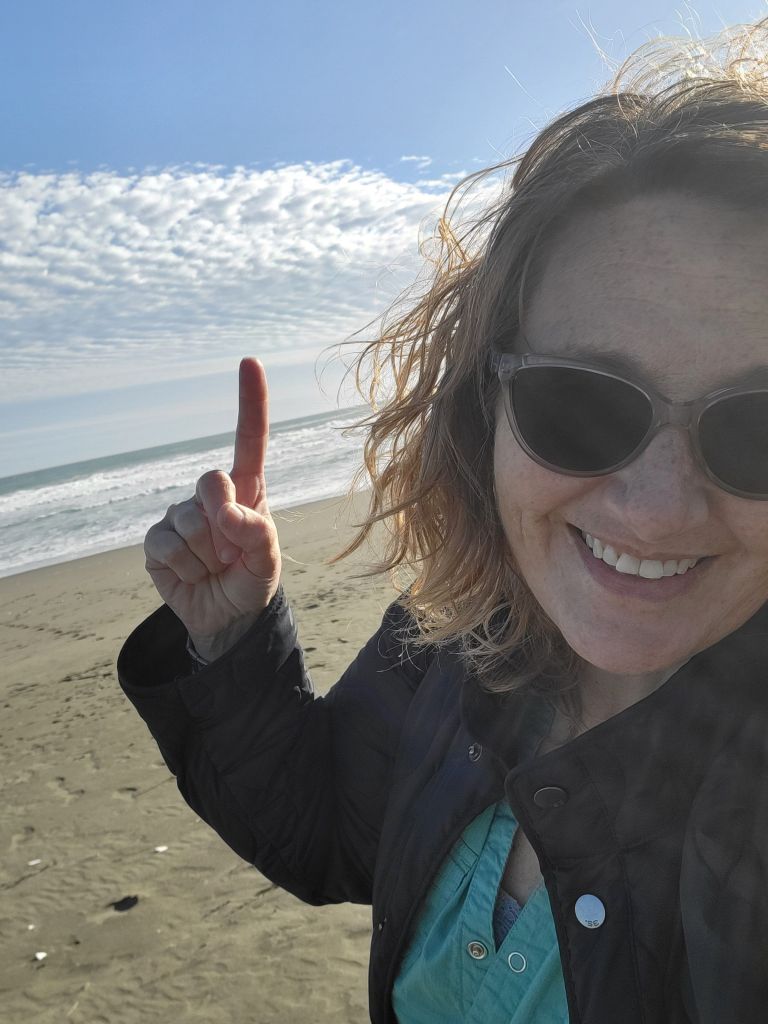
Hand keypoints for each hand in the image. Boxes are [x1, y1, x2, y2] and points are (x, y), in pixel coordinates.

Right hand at [144, 357, 281, 660]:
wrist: (226, 618)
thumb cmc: (252, 581)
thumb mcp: (268, 560)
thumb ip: (256, 532)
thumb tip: (223, 512)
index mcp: (247, 490)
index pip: (249, 440)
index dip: (250, 401)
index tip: (250, 362)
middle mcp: (212, 495)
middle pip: (211, 482)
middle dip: (224, 523)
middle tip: (232, 553)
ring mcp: (180, 514)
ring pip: (189, 522)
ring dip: (206, 556)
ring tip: (214, 568)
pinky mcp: (157, 539)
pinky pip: (165, 544)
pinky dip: (183, 567)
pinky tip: (192, 573)